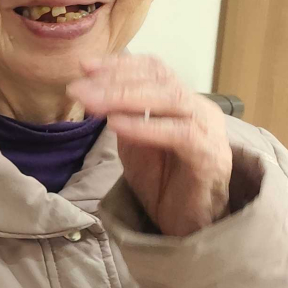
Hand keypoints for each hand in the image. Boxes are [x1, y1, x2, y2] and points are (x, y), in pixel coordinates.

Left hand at [69, 53, 232, 236]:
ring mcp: (208, 130)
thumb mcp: (134, 142)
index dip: (120, 65)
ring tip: (91, 103)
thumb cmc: (164, 181)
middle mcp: (199, 108)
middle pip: (159, 80)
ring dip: (125, 98)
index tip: (84, 66)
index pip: (154, 69)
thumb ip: (120, 115)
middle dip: (114, 81)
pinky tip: (116, 125)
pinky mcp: (210, 155)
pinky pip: (178, 133)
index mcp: (182, 100)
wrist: (189, 222)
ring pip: (170, 98)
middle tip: (77, 89)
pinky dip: (145, 126)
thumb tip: (93, 90)